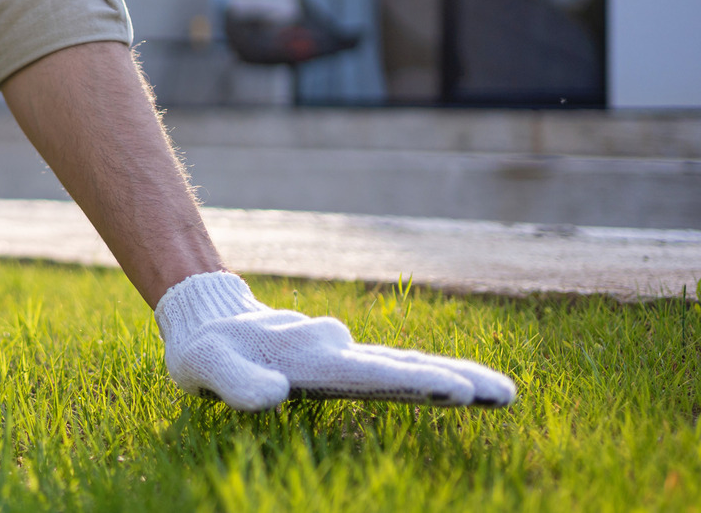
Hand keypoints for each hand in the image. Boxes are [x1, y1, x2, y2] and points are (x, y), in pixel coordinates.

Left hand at [155, 271, 515, 411]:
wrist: (207, 317)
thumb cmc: (206, 350)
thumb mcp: (207, 366)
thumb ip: (238, 383)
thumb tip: (275, 395)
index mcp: (310, 358)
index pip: (369, 373)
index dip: (414, 383)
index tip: (459, 391)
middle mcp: (334, 351)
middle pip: (404, 365)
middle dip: (457, 378)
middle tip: (507, 394)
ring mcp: (341, 352)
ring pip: (405, 363)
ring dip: (453, 376)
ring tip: (501, 394)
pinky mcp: (340, 360)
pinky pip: (390, 367)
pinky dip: (428, 375)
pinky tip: (460, 386)